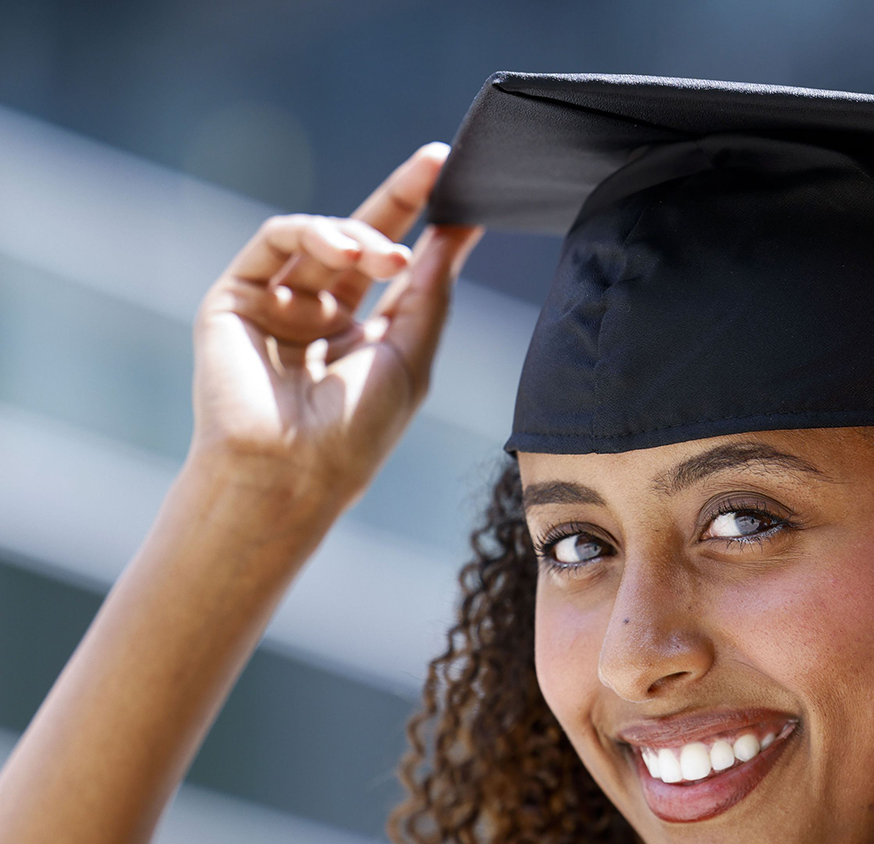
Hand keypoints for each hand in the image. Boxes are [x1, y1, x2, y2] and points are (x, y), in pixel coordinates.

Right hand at [191, 143, 480, 518]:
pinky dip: (313, 233)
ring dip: (361, 234)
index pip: (397, 267)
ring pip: (321, 239)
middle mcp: (318, 314)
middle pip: (360, 238)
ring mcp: (276, 304)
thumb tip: (456, 232)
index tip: (463, 189)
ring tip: (388, 255)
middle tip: (436, 164)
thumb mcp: (411, 356)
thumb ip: (431, 293)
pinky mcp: (235, 297)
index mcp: (362, 334)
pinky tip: (346, 249)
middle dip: (401, 197)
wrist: (289, 473)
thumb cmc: (355, 434)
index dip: (428, 226)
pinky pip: (275, 242)